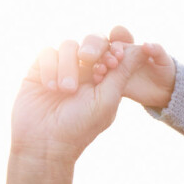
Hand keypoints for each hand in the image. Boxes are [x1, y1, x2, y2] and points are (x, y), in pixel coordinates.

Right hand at [5, 38, 147, 183]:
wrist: (45, 143)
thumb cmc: (80, 126)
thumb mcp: (107, 99)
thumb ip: (122, 73)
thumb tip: (142, 49)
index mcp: (105, 79)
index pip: (112, 51)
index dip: (113, 51)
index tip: (112, 62)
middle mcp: (84, 71)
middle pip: (92, 41)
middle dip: (93, 48)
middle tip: (89, 60)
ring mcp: (62, 69)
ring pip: (69, 45)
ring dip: (69, 66)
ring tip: (66, 90)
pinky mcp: (41, 69)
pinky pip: (47, 52)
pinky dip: (50, 67)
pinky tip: (50, 88)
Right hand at [88, 26, 175, 108]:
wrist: (166, 91)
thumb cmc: (166, 71)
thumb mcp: (165, 60)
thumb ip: (156, 50)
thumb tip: (146, 44)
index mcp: (129, 49)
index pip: (117, 44)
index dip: (116, 48)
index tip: (120, 55)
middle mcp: (119, 59)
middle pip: (104, 53)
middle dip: (103, 56)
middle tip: (110, 64)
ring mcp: (114, 71)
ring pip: (100, 66)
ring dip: (98, 67)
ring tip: (101, 73)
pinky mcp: (113, 85)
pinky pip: (102, 81)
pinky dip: (98, 80)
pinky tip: (98, 82)